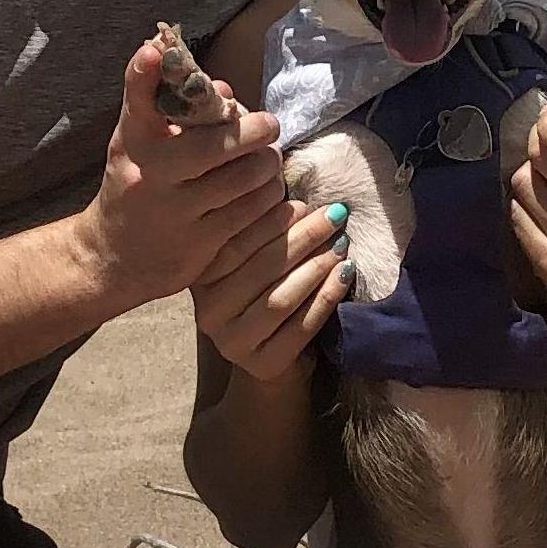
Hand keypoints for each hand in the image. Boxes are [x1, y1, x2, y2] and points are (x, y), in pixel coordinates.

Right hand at [78, 35, 289, 311]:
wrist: (111, 259)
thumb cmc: (134, 186)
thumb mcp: (140, 146)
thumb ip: (174, 112)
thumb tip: (227, 91)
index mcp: (134, 146)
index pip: (136, 103)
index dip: (142, 74)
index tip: (154, 50)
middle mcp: (150, 178)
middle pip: (214, 146)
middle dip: (254, 131)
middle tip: (269, 125)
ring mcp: (175, 215)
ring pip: (243, 180)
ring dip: (266, 166)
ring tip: (269, 161)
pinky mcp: (199, 247)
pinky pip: (251, 215)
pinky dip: (268, 198)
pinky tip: (269, 191)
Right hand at [193, 192, 349, 383]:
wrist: (273, 362)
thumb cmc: (268, 296)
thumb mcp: (256, 261)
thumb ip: (261, 231)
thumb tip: (286, 183)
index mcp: (201, 279)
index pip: (235, 244)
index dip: (270, 221)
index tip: (302, 202)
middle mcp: (209, 312)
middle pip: (261, 268)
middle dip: (303, 237)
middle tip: (334, 215)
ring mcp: (233, 342)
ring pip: (280, 297)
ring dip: (316, 266)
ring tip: (341, 244)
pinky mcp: (262, 364)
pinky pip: (300, 327)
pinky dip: (326, 298)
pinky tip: (345, 275)